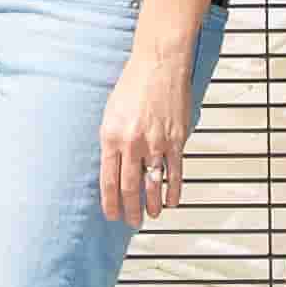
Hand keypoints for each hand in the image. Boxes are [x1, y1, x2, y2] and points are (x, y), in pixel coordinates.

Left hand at [98, 48, 195, 227]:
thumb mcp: (111, 113)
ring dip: (152, 205)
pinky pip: (175, 173)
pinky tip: (171, 201)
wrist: (159, 63)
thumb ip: (112, 142)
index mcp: (111, 137)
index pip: (108, 181)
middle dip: (130, 210)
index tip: (113, 216)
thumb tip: (115, 168)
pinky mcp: (176, 139)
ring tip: (152, 216)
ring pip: (153, 185)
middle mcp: (132, 143)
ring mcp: (156, 143)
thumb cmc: (133, 86)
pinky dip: (173, 191)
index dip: (111, 203)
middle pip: (130, 188)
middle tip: (132, 223)